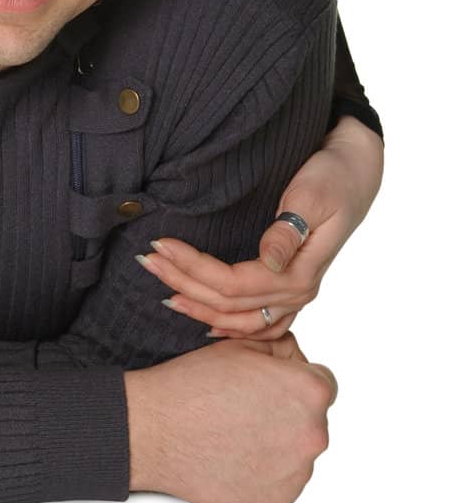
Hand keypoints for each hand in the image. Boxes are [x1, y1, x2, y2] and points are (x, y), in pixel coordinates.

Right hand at [125, 333, 335, 502]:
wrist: (157, 428)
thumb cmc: (193, 384)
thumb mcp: (240, 344)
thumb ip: (281, 350)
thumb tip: (294, 358)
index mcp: (310, 392)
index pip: (322, 381)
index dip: (293, 377)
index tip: (269, 384)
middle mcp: (313, 434)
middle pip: (311, 418)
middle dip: (286, 410)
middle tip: (246, 406)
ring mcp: (298, 473)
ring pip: (296, 451)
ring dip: (276, 441)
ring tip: (235, 431)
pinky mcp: (279, 501)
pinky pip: (281, 480)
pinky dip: (263, 469)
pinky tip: (233, 453)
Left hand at [136, 116, 383, 336]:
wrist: (356, 175)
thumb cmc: (331, 179)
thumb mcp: (312, 197)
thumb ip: (289, 230)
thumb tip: (269, 261)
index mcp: (299, 273)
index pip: (233, 283)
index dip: (193, 267)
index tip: (160, 245)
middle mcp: (297, 292)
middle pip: (228, 302)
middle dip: (183, 282)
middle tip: (145, 261)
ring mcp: (295, 295)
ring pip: (240, 319)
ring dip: (200, 307)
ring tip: (164, 294)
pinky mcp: (291, 288)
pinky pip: (259, 324)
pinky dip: (231, 327)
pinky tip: (207, 324)